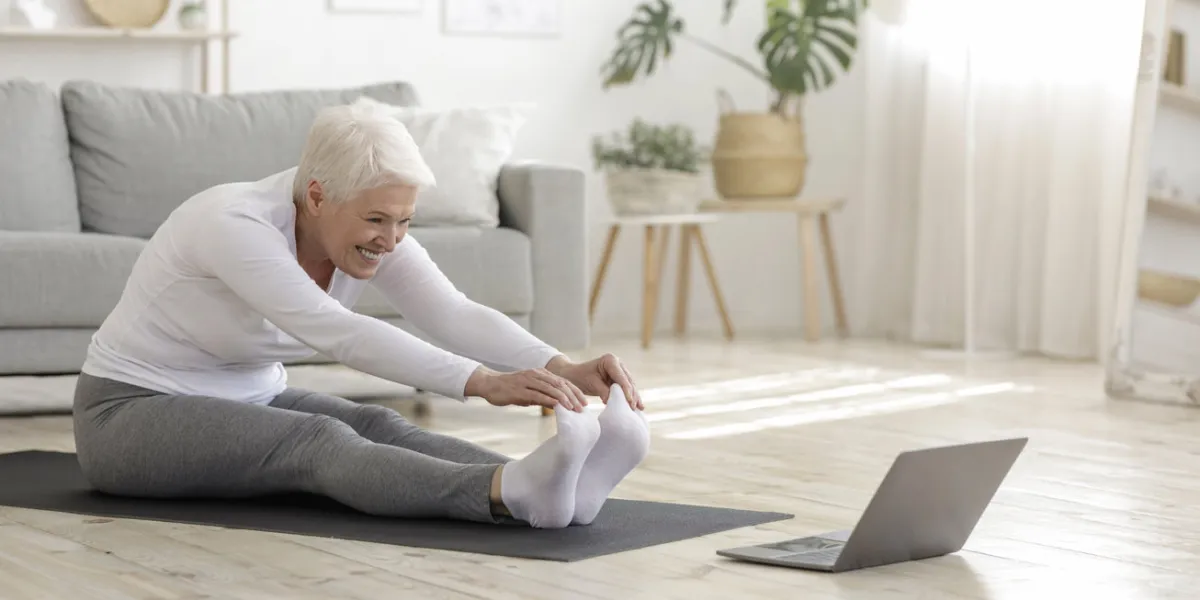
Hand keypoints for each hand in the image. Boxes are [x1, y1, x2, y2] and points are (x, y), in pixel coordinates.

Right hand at [464, 366, 587, 411]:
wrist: (490, 384)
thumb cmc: (510, 389)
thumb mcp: (530, 392)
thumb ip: (544, 396)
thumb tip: (558, 406)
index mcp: (541, 373)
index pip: (563, 382)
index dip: (575, 392)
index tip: (584, 402)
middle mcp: (536, 375)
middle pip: (560, 384)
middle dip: (573, 396)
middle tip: (582, 408)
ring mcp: (528, 381)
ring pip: (551, 389)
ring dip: (564, 399)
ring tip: (573, 409)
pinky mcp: (521, 390)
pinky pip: (538, 395)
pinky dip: (550, 401)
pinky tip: (558, 408)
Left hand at [546, 353, 642, 409]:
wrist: (574, 375)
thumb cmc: (580, 377)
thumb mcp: (591, 384)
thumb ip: (603, 391)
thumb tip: (612, 401)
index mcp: (610, 360)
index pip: (621, 377)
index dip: (626, 391)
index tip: (630, 402)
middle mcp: (618, 363)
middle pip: (628, 381)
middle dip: (632, 395)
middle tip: (634, 408)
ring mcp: (620, 370)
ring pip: (630, 385)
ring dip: (634, 397)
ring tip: (639, 408)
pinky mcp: (619, 378)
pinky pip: (626, 388)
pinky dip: (630, 397)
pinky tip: (638, 406)